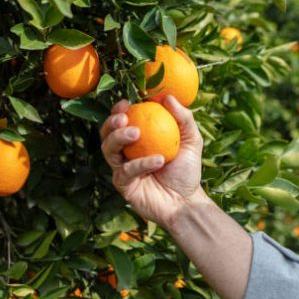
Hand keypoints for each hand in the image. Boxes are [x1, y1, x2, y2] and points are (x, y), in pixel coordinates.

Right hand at [100, 95, 203, 228]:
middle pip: (107, 134)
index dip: (118, 110)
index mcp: (137, 140)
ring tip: (137, 133)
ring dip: (119, 138)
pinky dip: (141, 163)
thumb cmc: (186, 169)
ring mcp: (122, 169)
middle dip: (111, 123)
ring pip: (108, 150)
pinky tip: (158, 160)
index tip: (127, 103)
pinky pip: (126, 171)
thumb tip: (168, 97)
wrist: (186, 201)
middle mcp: (126, 153)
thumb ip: (183, 118)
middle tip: (124, 118)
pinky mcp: (123, 185)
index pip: (121, 122)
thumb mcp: (191, 139)